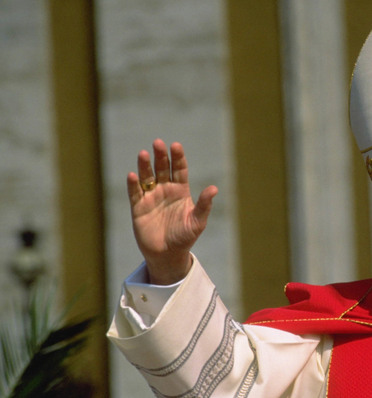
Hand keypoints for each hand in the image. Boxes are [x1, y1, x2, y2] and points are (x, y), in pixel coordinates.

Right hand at [127, 139, 216, 284]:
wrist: (168, 254)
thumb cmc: (185, 237)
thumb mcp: (198, 221)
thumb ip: (204, 204)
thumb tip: (213, 188)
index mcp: (181, 190)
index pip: (179, 169)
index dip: (177, 157)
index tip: (176, 145)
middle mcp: (165, 190)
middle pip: (162, 168)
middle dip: (161, 156)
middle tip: (158, 143)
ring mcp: (151, 197)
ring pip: (147, 177)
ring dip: (145, 166)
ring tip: (144, 153)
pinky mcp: (138, 207)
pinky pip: (135, 193)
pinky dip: (133, 184)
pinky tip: (133, 175)